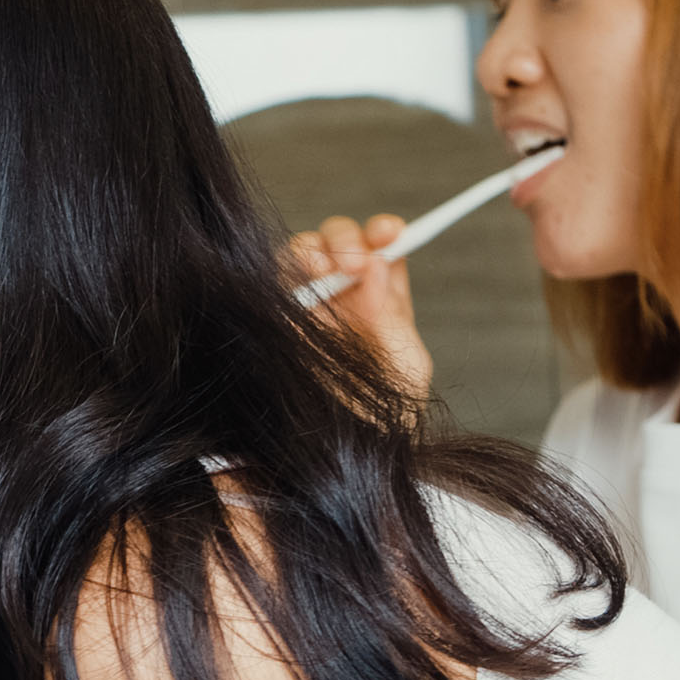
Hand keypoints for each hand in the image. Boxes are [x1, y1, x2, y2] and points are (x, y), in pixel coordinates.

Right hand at [288, 214, 433, 399]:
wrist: (358, 449)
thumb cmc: (390, 411)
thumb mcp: (406, 364)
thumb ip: (391, 316)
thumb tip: (374, 265)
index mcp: (382, 295)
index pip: (380, 245)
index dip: (382, 231)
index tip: (388, 233)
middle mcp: (344, 293)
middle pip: (337, 240)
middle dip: (345, 239)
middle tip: (353, 263)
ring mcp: (309, 305)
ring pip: (300, 254)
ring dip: (311, 251)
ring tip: (323, 273)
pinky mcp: (281, 323)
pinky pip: (273, 288)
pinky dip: (284, 280)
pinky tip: (300, 294)